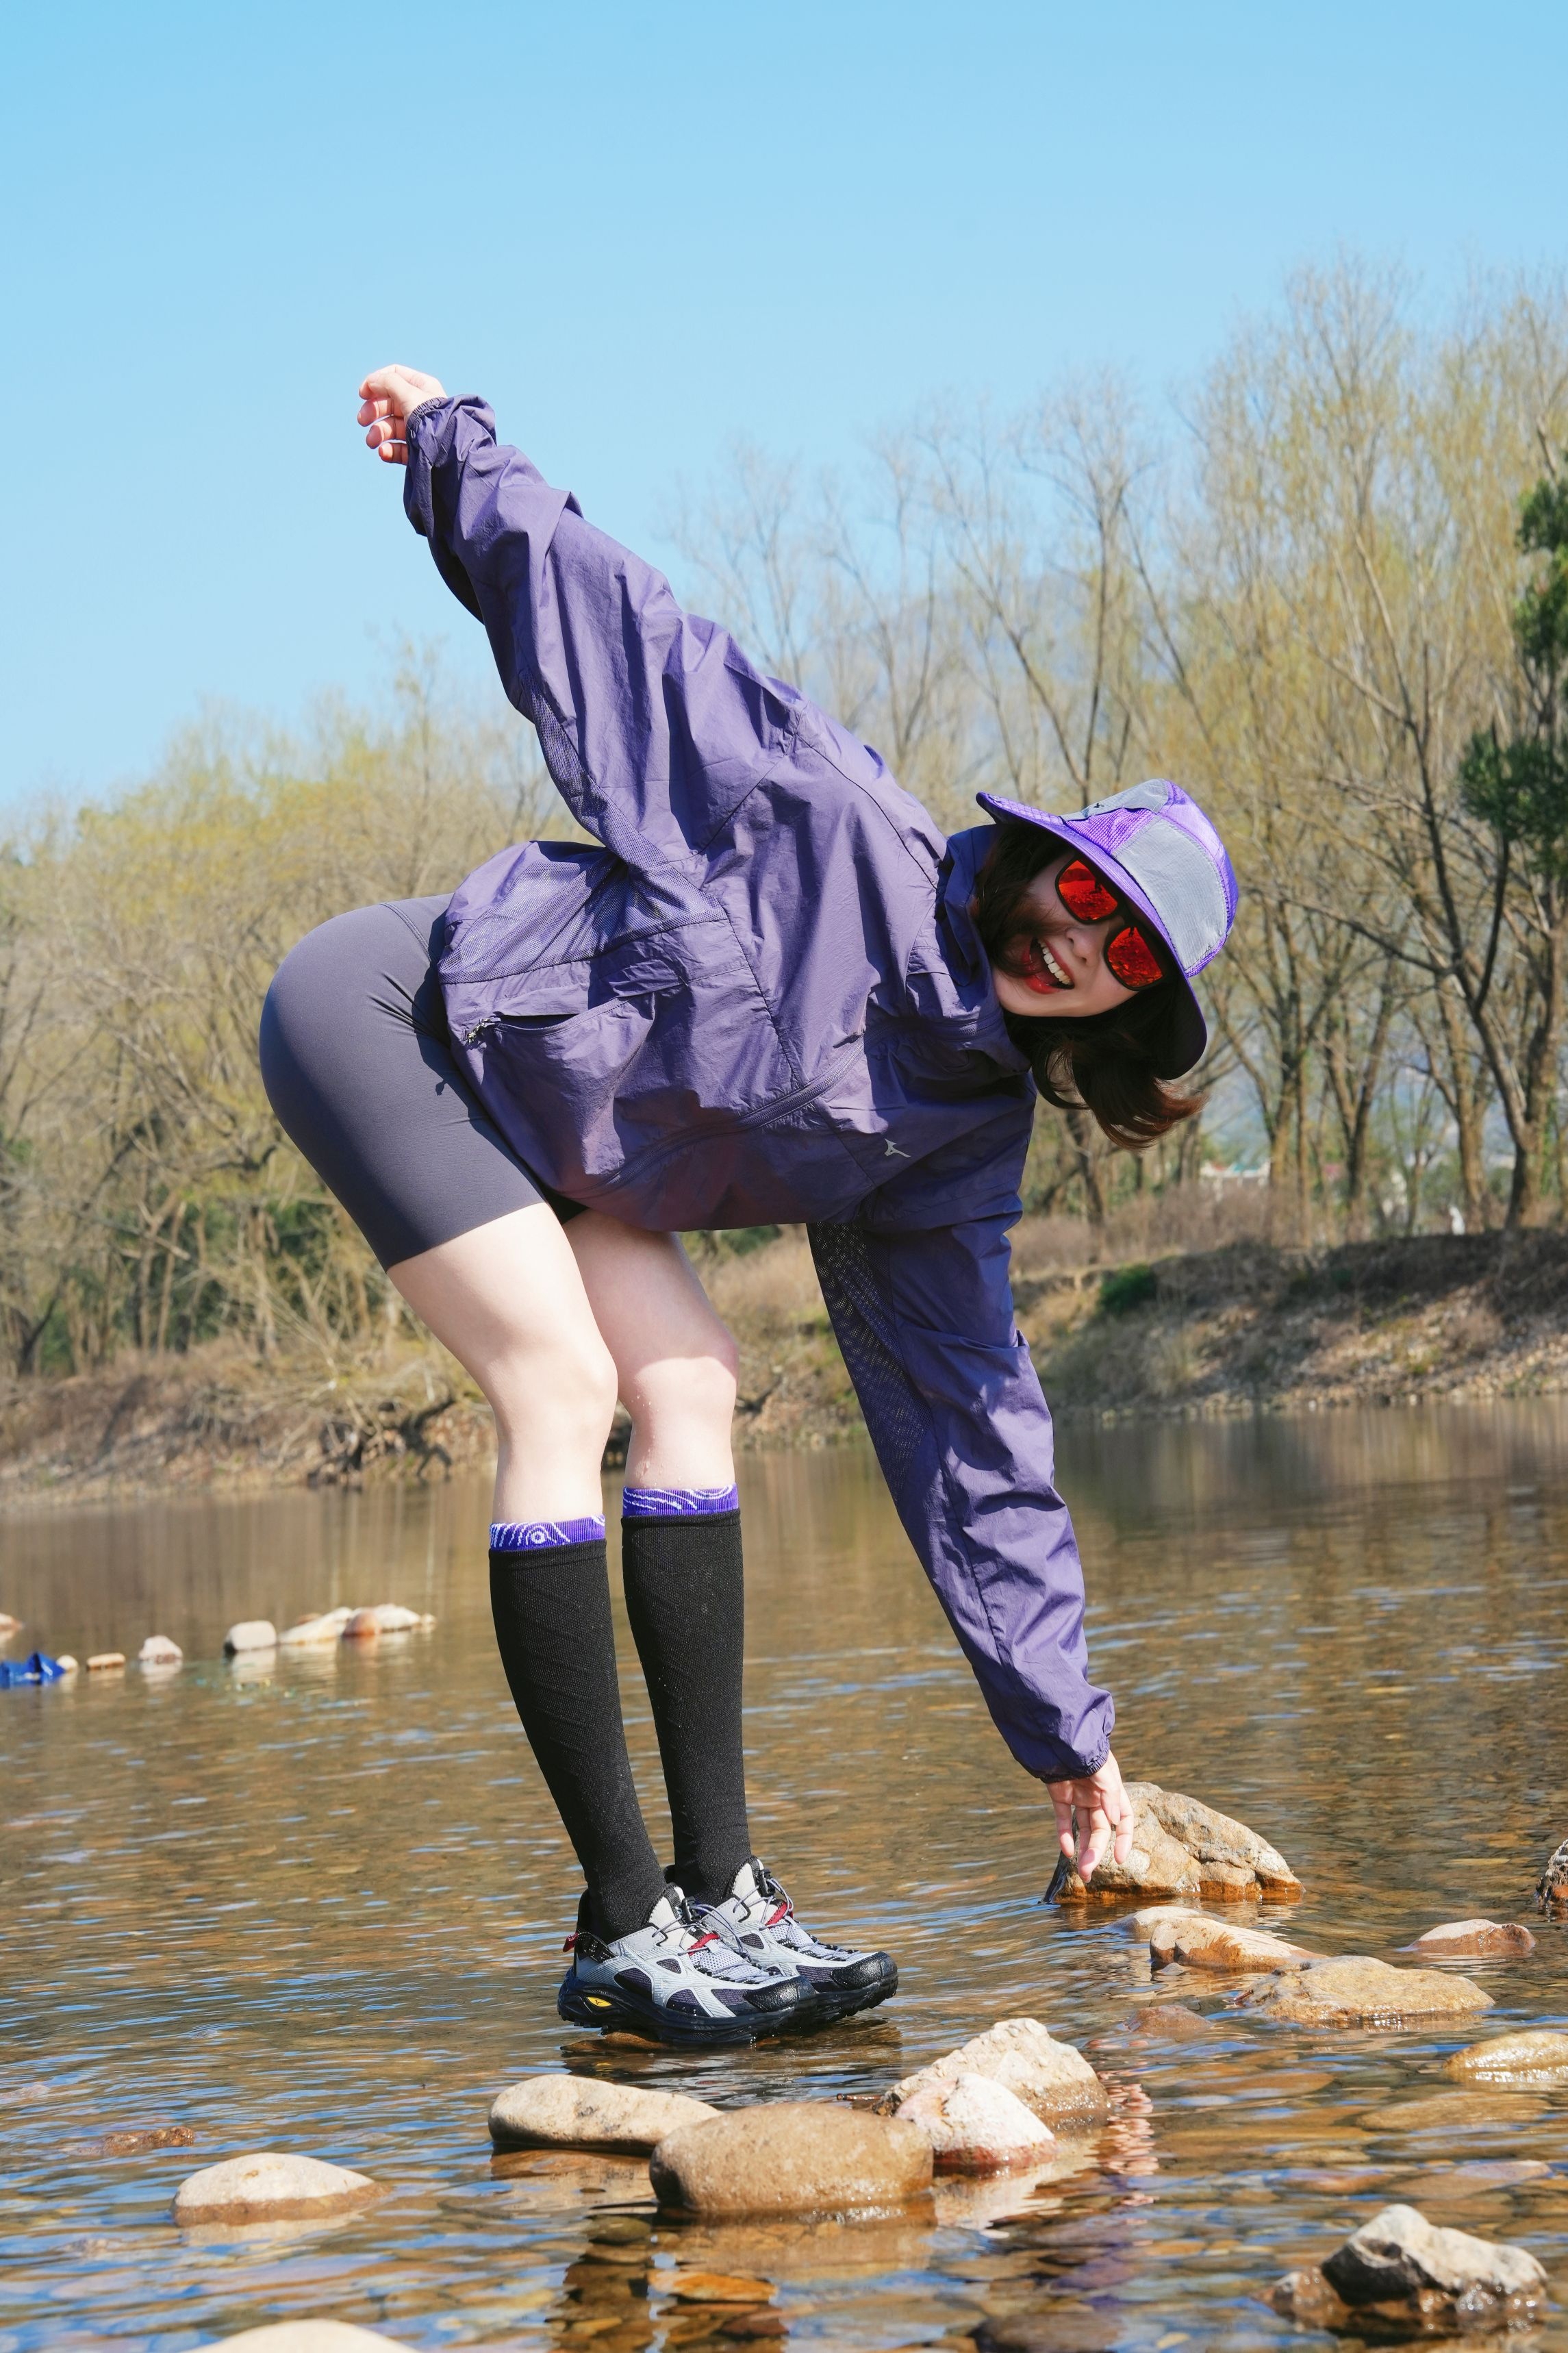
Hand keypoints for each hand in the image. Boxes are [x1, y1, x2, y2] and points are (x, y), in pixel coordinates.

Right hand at [357, 365, 446, 465]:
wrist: (447, 451)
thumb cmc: (431, 418)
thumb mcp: (408, 394)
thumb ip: (387, 383)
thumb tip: (371, 381)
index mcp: (422, 387)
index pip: (394, 376)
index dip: (376, 383)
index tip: (363, 394)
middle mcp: (420, 406)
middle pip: (388, 403)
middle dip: (373, 412)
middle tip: (362, 421)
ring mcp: (419, 429)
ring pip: (391, 427)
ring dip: (378, 433)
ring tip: (372, 442)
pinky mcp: (417, 450)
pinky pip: (398, 448)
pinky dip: (388, 450)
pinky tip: (383, 452)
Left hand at [1045, 1750, 1134, 1882]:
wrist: (1057, 1737)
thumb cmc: (1085, 1750)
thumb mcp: (1103, 1771)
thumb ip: (1110, 1795)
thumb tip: (1114, 1822)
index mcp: (1113, 1791)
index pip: (1124, 1819)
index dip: (1124, 1839)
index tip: (1120, 1858)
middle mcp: (1098, 1797)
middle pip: (1101, 1830)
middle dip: (1097, 1851)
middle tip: (1089, 1871)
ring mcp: (1079, 1797)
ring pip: (1083, 1829)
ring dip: (1083, 1849)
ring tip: (1081, 1871)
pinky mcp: (1060, 1796)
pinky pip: (1063, 1820)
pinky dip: (1065, 1835)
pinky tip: (1067, 1851)